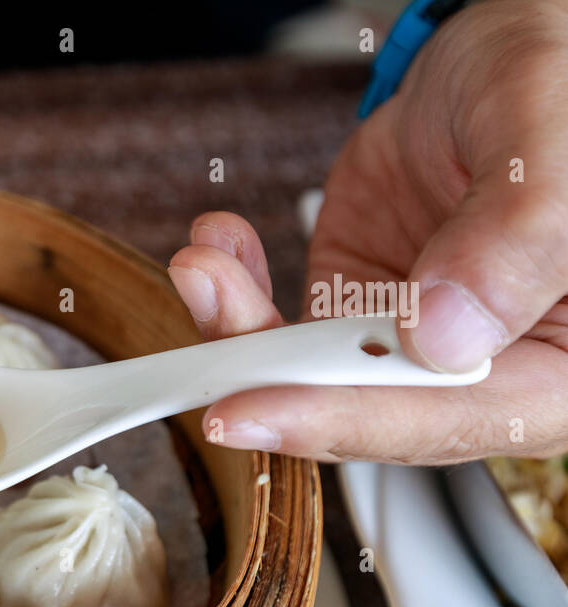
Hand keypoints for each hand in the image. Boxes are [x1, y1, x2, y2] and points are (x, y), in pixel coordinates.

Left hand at [168, 0, 567, 464]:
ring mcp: (407, 341)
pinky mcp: (354, 306)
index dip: (340, 420)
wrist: (507, 58)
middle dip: (269, 376)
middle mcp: (481, 369)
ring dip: (239, 328)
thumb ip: (517, 241)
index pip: (445, 418)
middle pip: (360, 408)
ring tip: (204, 266)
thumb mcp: (554, 151)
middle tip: (201, 356)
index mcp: (559, 367)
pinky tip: (219, 248)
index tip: (250, 415)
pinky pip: (282, 323)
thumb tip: (443, 335)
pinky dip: (237, 291)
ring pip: (306, 373)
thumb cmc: (559, 90)